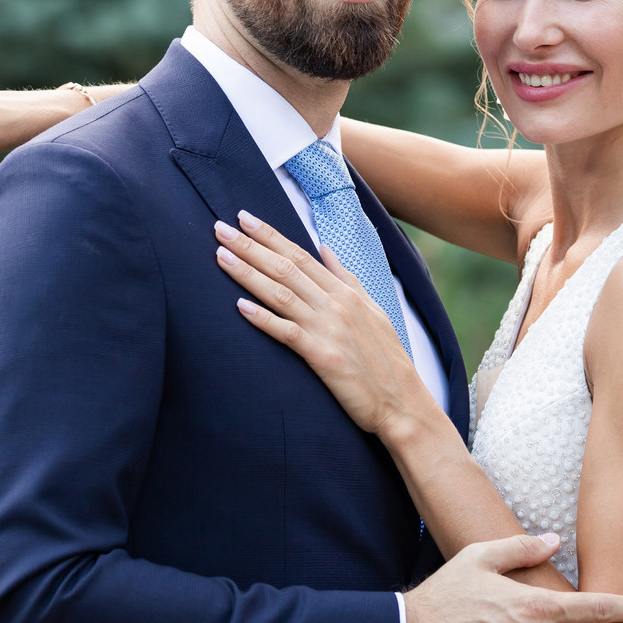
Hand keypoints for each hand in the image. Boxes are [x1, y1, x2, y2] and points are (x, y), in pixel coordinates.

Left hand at [213, 210, 427, 439]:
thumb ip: (346, 278)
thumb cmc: (386, 360)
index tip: (244, 218)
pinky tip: (239, 306)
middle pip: (286, 268)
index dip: (270, 235)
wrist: (402, 403)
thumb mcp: (373, 310)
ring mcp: (329, 329)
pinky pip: (287, 333)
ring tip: (221, 256)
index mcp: (345, 292)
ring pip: (281, 294)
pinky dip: (263, 319)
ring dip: (248, 274)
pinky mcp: (323, 356)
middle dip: (250, 246)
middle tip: (220, 228)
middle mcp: (336, 304)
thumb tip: (325, 248)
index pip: (300, 255)